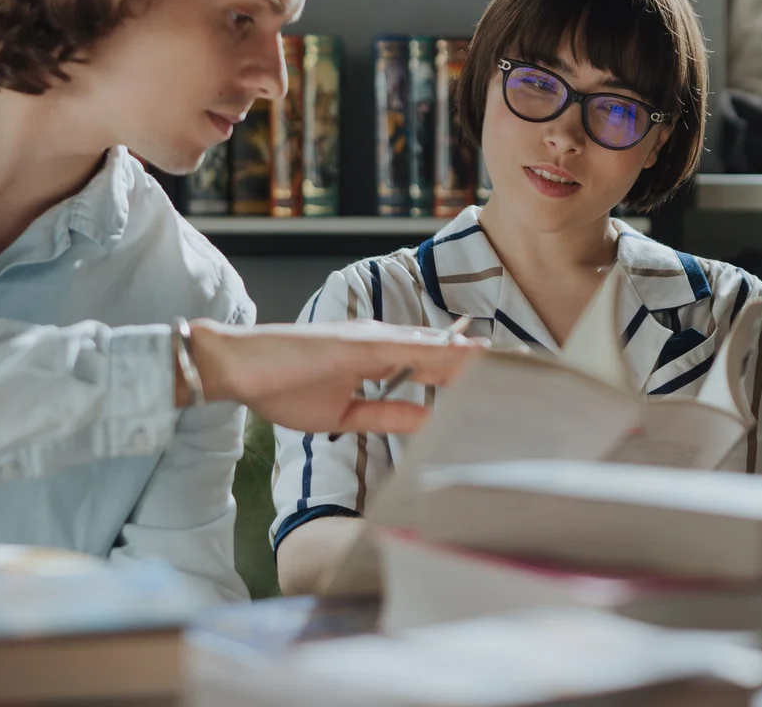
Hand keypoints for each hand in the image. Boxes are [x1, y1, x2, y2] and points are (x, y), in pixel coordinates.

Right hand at [187, 319, 480, 432]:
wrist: (239, 369)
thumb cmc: (281, 387)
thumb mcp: (345, 414)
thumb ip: (387, 415)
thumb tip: (425, 423)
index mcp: (376, 358)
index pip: (432, 365)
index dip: (467, 370)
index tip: (501, 377)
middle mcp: (379, 342)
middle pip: (441, 351)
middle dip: (480, 359)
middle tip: (522, 364)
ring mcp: (370, 339)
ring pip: (432, 345)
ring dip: (470, 352)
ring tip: (508, 358)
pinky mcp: (358, 342)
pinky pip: (407, 347)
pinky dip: (439, 350)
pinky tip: (464, 352)